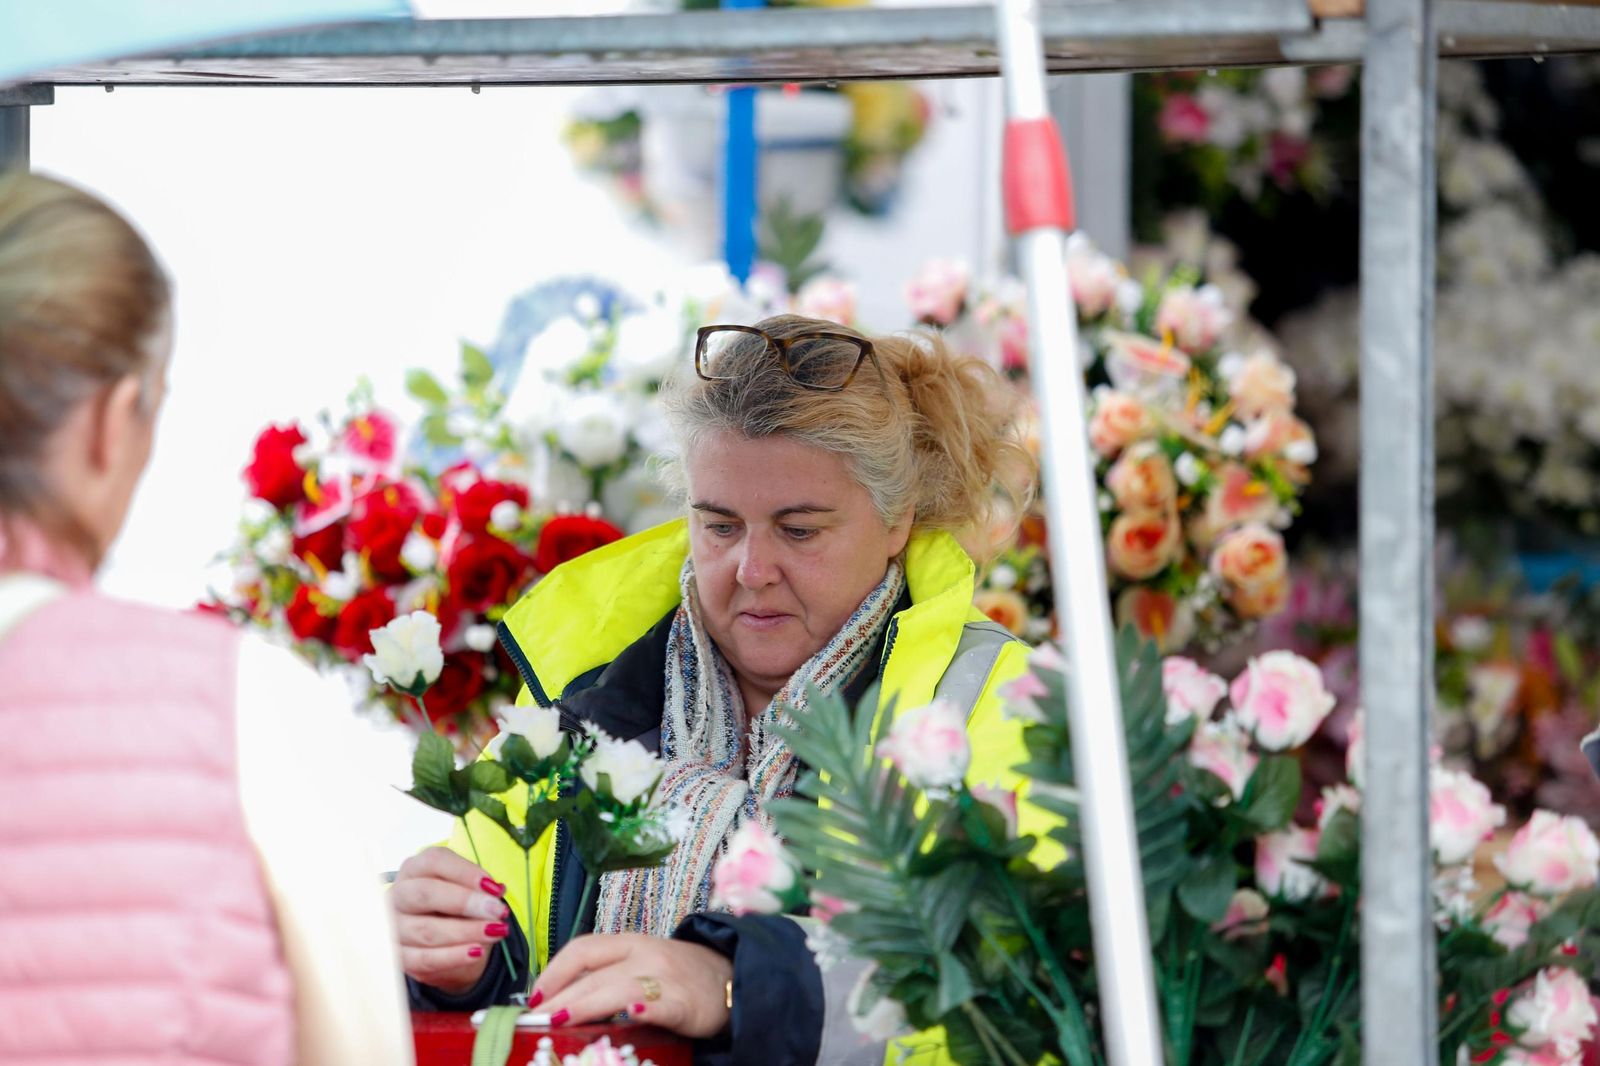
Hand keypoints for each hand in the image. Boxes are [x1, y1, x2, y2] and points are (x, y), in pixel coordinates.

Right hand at [391, 846, 511, 994]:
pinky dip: (453, 956)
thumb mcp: (468, 891)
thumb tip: (496, 890)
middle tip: (497, 911)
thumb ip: (479, 888)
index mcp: (415, 869)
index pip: (434, 861)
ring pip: (426, 930)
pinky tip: (476, 952)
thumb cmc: (456, 908)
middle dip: (464, 902)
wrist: (447, 945)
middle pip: (425, 893)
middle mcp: (398, 894)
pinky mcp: (398, 957)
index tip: (494, 887)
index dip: (465, 872)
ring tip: (495, 932)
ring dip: (465, 932)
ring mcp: (393, 927)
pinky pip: (424, 959)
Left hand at [533, 933, 733, 1038]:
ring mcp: (666, 977)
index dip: (554, 971)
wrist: (733, 978)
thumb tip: (562, 999)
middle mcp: (645, 954)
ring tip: (559, 1020)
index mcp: (631, 943)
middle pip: (593, 973)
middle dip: (559, 997)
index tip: (533, 996)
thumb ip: (608, 976)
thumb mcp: (642, 964)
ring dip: (585, 1004)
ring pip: (618, 988)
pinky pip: (662, 1003)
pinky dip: (646, 1007)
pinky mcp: (685, 1002)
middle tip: (534, 1019)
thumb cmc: (680, 976)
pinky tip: (632, 1013)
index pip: (583, 949)